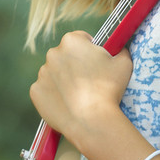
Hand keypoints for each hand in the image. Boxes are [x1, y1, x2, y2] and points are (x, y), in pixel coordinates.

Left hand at [29, 31, 133, 159]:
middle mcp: (53, 53)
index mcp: (72, 41)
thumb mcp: (124, 62)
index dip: (90, 50)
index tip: (96, 63)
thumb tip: (119, 49)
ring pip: (54, 73)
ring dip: (63, 80)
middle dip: (74, 64)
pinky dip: (53, 95)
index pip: (81, 39)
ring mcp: (42, 73)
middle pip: (65, 55)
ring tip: (78, 95)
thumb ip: (120, 50)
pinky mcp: (35, 92)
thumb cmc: (109, 89)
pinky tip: (67, 104)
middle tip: (88, 80)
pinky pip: (45, 90)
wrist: (91, 121)